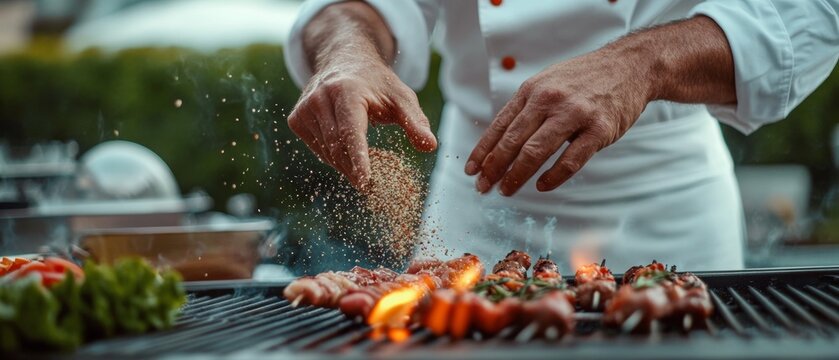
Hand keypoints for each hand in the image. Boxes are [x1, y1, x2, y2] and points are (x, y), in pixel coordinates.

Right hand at [287, 55, 436, 189]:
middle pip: (338, 147)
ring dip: (345, 164)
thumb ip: (415, 122)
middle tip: (369, 185)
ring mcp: (305, 108)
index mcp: (346, 91)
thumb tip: (430, 146)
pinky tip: (344, 147)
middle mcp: (320, 98)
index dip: (358, 158)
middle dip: (355, 168)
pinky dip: (332, 156)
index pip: (351, 132)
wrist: (344, 61)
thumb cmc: (377, 83)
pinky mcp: (296, 119)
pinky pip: (317, 148)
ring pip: (326, 152)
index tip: (364, 182)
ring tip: (361, 164)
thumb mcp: (402, 98)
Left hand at [465, 46, 653, 195]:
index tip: (471, 171)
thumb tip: (498, 143)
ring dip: (517, 175)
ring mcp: (575, 114)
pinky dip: (553, 177)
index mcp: (533, 90)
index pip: (500, 125)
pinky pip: (570, 161)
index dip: (483, 151)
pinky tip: (541, 186)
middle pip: (513, 141)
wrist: (629, 66)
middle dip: (494, 167)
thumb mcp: (548, 83)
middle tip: (483, 187)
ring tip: (506, 189)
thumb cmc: (584, 80)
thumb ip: (526, 109)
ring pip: (536, 152)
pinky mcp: (599, 130)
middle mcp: (550, 100)